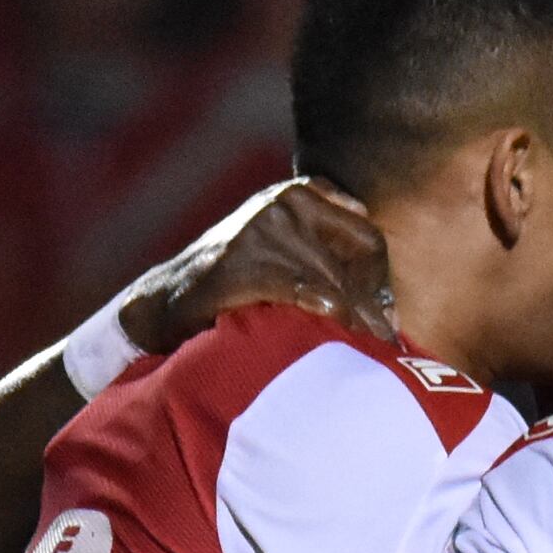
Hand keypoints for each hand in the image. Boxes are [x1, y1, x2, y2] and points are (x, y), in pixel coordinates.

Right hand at [134, 179, 391, 353]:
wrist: (165, 301)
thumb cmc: (236, 285)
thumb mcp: (285, 255)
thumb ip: (330, 261)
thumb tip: (387, 311)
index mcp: (302, 194)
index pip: (368, 239)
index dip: (380, 285)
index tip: (387, 323)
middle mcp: (286, 202)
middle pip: (355, 263)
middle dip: (371, 310)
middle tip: (384, 350)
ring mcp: (263, 227)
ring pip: (333, 282)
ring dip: (353, 324)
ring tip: (364, 357)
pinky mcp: (244, 259)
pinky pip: (304, 294)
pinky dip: (323, 322)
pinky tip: (330, 343)